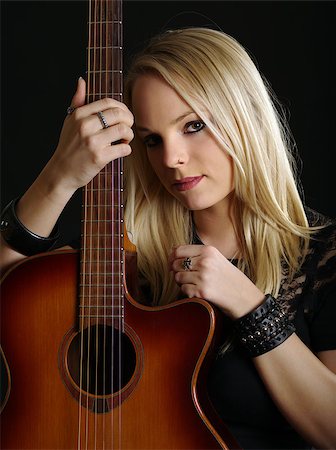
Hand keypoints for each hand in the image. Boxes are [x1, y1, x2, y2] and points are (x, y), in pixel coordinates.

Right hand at [43, 77, 133, 195]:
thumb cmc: (68, 147)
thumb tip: (81, 81)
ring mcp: (93, 142)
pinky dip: (126, 149)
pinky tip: (121, 150)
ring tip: (124, 139)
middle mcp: (85, 126)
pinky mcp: (99, 157)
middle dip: (129, 120)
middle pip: (118, 114)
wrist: (62, 172)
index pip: (108, 102)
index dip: (122, 107)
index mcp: (79, 115)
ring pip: (124, 130)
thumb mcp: (69, 122)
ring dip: (129, 135)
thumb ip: (77, 102)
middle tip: (127, 127)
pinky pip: (123, 148)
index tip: (124, 115)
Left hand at [169, 245, 264, 318]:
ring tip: (193, 284)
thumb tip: (172, 252)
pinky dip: (187, 292)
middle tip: (185, 276)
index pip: (179, 250)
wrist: (245, 298)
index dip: (172, 257)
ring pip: (177, 277)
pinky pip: (183, 289)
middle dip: (176, 271)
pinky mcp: (202, 291)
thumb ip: (198, 254)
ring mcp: (203, 277)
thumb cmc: (230, 279)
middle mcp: (205, 262)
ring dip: (182, 282)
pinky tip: (197, 292)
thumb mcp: (217, 259)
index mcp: (209, 251)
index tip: (171, 262)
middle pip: (176, 263)